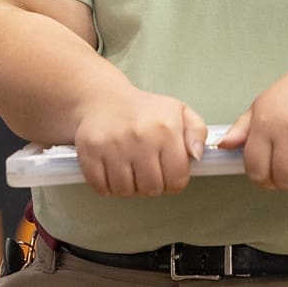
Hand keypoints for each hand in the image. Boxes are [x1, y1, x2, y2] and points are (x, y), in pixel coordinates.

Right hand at [72, 79, 206, 196]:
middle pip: (151, 189)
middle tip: (145, 171)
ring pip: (125, 190)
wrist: (102, 98)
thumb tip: (197, 155)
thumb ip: (198, 132)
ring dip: (127, 186)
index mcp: (165, 128)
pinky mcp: (89, 150)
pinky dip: (105, 186)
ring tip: (127, 169)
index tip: (165, 173)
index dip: (173, 182)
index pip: (176, 180)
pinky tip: (110, 171)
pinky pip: (100, 187)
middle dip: (150, 186)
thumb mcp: (179, 112)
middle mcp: (139, 136)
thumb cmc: (144, 110)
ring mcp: (112, 144)